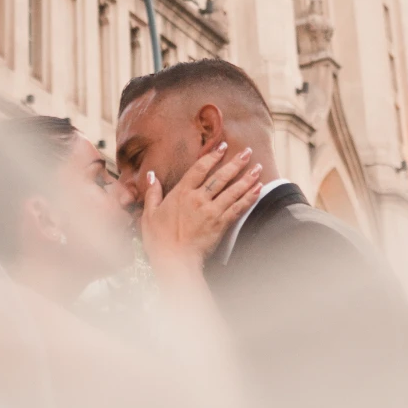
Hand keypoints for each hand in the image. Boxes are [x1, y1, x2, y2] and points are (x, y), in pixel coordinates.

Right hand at [140, 141, 262, 276]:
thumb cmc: (159, 239)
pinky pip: (238, 208)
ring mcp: (211, 211)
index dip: (212, 156)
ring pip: (233, 190)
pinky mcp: (220, 224)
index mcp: (181, 192)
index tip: (222, 146)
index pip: (200, 168)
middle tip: (248, 151)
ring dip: (247, 178)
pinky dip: (249, 198)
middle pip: (220, 176)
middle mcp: (198, 198)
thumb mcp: (149, 214)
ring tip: (258, 167)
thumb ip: (152, 193)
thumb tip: (151, 174)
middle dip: (236, 162)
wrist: (174, 260)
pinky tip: (258, 190)